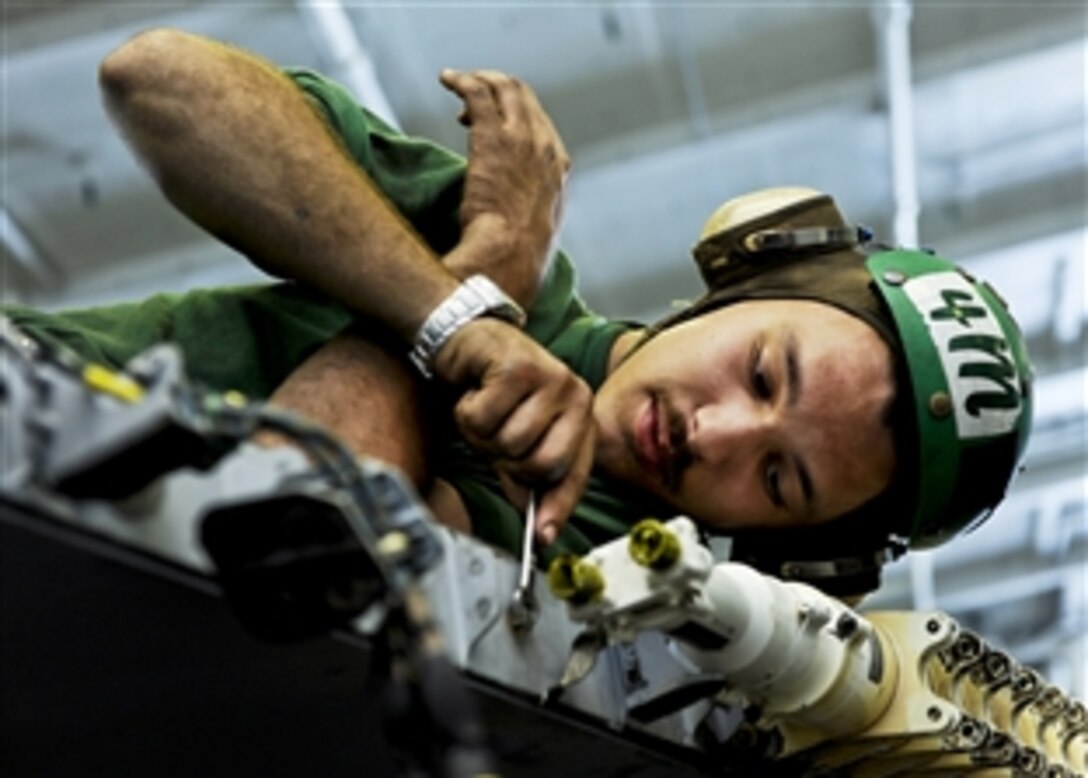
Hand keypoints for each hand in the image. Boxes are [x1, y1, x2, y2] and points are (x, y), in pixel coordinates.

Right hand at [433, 317, 593, 544]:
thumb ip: (527, 478)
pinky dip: (467, 413)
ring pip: (510, 443)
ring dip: (483, 434)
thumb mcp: (513, 438)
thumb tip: (539, 526)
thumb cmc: (493, 390)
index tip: (544, 536)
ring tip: (485, 410)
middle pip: (541, 465)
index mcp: (580, 416)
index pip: (575, 473)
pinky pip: (485, 419)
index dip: (558, 507)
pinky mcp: (519, 366)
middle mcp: (574, 395)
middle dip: (506, 461)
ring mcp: (550, 378)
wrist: (468, 339)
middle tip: (495, 437)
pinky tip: (474, 392)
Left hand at [439, 69, 570, 307]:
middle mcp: (546, 149)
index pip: (541, 127)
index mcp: (557, 173)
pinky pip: (479, 92)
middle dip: (498, 90)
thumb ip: (527, 222)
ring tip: (456, 81)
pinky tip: (447, 79)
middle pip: (526, 99)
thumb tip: (514, 232)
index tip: (489, 127)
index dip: (515, 118)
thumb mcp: (532, 239)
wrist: (508, 261)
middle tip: (471, 96)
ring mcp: (522, 139)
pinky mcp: (493, 138)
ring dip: (480, 79)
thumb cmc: (514, 262)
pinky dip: (462, 80)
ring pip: (505, 88)